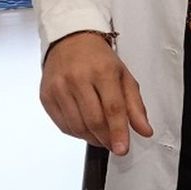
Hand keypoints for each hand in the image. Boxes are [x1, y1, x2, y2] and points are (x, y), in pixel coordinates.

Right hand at [40, 31, 152, 154]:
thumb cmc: (99, 59)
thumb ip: (136, 105)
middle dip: (106, 139)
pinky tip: (86, 128)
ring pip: (77, 126)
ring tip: (102, 137)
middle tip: (115, 144)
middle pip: (93, 120)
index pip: (112, 108)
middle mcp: (78, 79)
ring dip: (92, 138)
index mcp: (102, 71)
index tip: (122, 148)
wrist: (70, 40)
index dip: (118, 132)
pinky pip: (63, 125)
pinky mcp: (46, 96)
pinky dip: (77, 133)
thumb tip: (145, 131)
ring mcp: (59, 88)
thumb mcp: (124, 76)